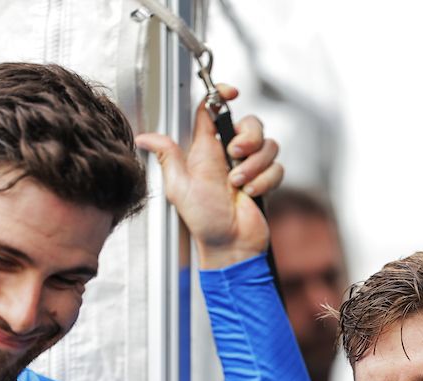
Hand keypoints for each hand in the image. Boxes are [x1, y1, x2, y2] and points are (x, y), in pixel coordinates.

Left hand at [135, 85, 282, 268]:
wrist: (229, 245)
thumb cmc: (203, 221)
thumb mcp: (179, 187)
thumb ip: (168, 157)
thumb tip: (144, 137)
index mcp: (205, 150)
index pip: (213, 110)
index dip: (223, 95)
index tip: (232, 93)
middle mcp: (228, 154)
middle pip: (250, 122)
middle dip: (248, 136)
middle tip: (235, 154)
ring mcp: (250, 166)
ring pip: (268, 144)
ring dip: (254, 165)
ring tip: (238, 184)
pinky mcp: (267, 179)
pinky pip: (277, 166)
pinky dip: (265, 180)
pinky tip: (250, 194)